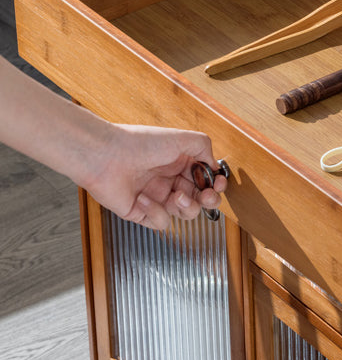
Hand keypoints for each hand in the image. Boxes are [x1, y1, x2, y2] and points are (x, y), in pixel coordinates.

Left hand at [82, 123, 227, 229]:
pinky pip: (160, 221)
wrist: (105, 156)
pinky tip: (143, 197)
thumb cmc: (139, 144)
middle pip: (200, 199)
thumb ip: (204, 147)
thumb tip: (215, 165)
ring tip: (175, 196)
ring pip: (185, 213)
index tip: (218, 183)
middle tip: (206, 196)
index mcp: (179, 163)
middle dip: (208, 200)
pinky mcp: (142, 213)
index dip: (216, 184)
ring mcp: (157, 197)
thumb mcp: (180, 138)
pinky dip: (155, 211)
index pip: (206, 179)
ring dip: (186, 207)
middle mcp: (170, 180)